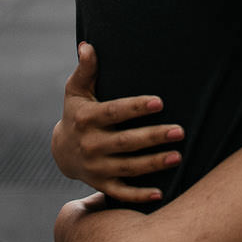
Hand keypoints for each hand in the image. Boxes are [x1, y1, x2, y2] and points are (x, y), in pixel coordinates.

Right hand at [51, 41, 184, 205]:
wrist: (61, 151)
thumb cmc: (77, 112)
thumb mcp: (76, 90)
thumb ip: (85, 69)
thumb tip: (88, 46)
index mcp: (86, 119)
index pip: (114, 112)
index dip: (136, 108)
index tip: (159, 102)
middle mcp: (90, 144)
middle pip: (126, 142)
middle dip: (153, 137)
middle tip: (180, 131)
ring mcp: (95, 167)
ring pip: (128, 167)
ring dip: (154, 164)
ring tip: (178, 156)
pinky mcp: (100, 184)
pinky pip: (121, 192)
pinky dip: (139, 196)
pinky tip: (161, 193)